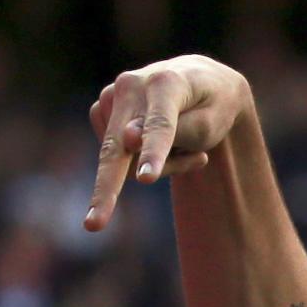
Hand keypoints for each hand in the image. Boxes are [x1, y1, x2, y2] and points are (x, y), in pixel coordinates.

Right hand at [84, 54, 250, 231]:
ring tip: (189, 147)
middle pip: (116, 147)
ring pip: (124, 158)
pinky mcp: (101, 109)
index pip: (161, 126)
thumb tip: (126, 139)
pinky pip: (119, 155)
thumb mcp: (211, 122)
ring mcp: (111, 96)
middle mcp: (132, 84)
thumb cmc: (212, 107)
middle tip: (93, 225)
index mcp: (167, 83)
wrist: (201, 82)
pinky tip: (164, 144)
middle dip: (106, 188)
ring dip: (159, 165)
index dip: (154, 154)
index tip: (146, 179)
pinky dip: (143, 159)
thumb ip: (176, 132)